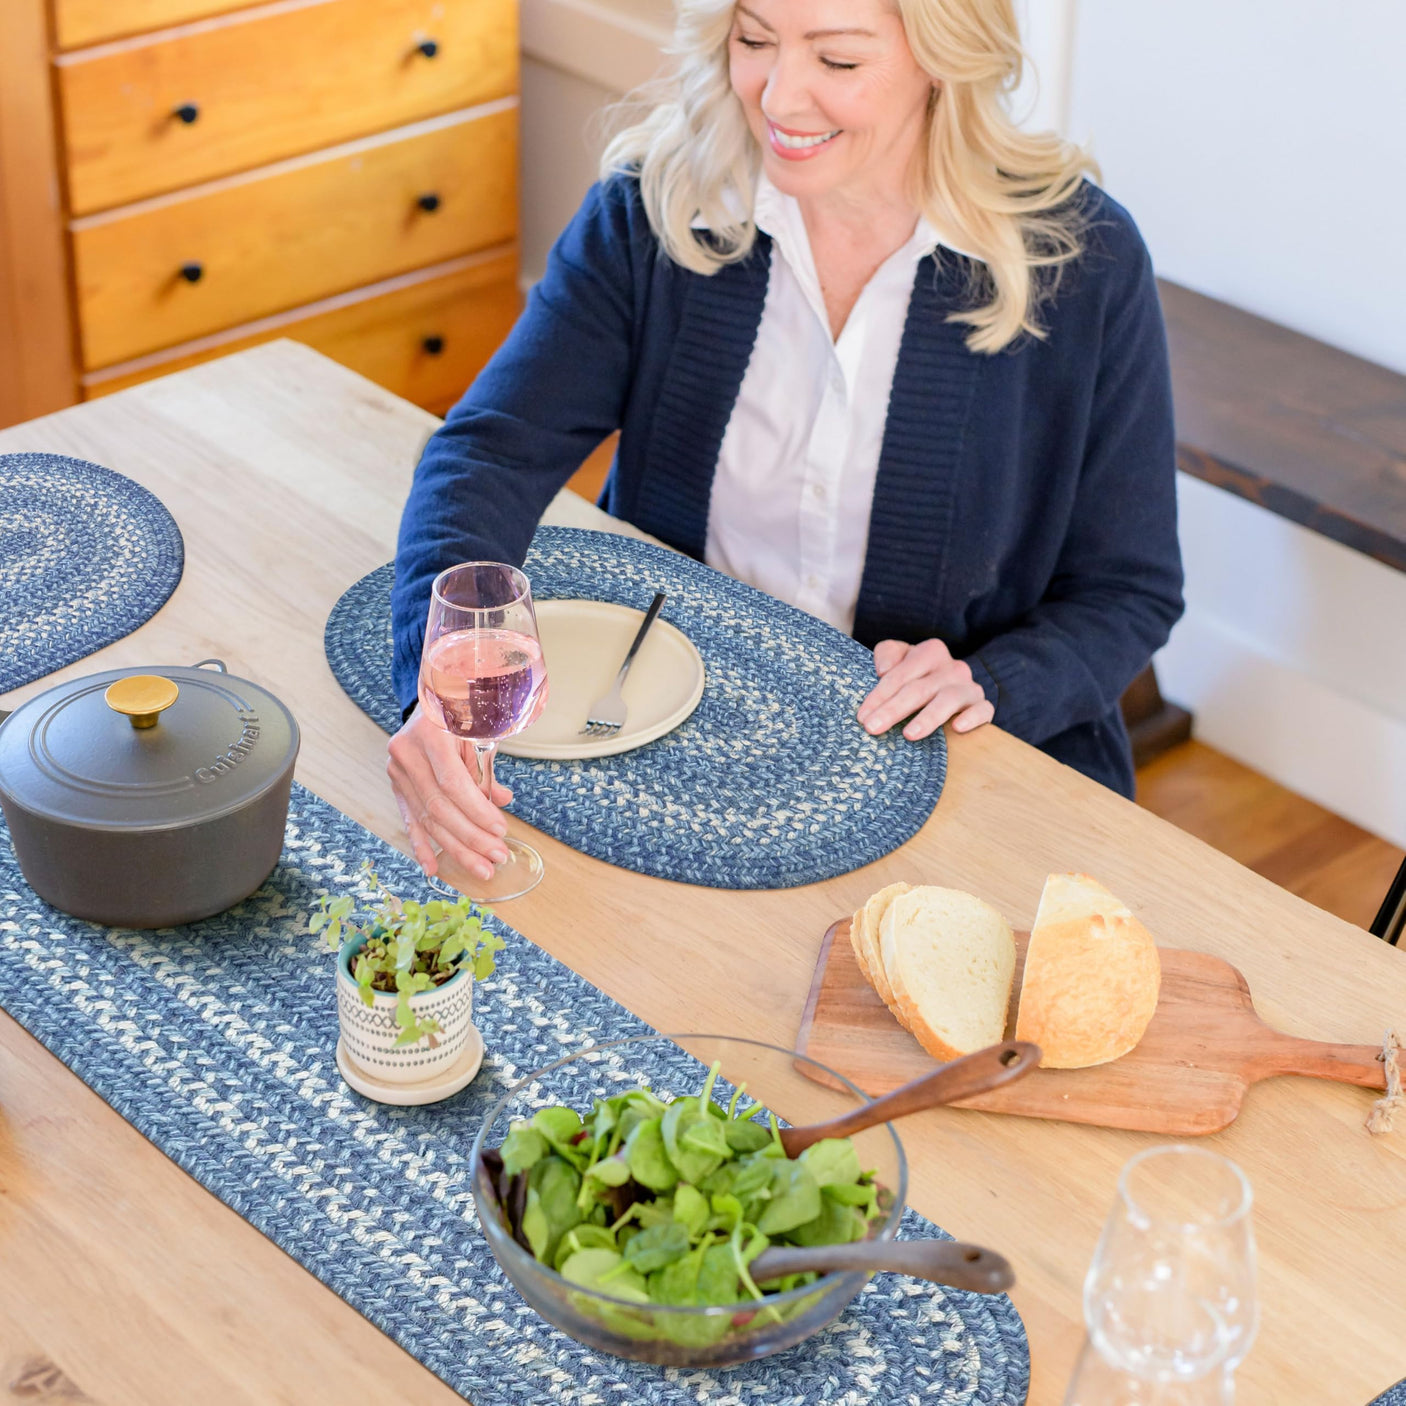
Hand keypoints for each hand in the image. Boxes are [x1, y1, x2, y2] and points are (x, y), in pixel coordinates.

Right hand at [386, 709, 515, 880]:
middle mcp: (406, 753)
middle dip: (471, 837)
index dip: (476, 810)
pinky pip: (410, 819)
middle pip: (439, 806)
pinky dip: (422, 845)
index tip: (500, 829)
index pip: (453, 783)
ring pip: (427, 819)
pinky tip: (432, 869)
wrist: (430, 698)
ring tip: (481, 868)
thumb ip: (485, 768)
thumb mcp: (477, 731)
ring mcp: (396, 771)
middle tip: (497, 856)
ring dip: (455, 848)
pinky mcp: (395, 785)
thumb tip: (502, 801)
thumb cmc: (460, 713)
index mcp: (429, 734)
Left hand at [856, 639, 994, 740]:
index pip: (900, 673)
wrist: (952, 688)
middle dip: (893, 709)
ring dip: (927, 718)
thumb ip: (888, 654)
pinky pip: (983, 710)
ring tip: (908, 735)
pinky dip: (971, 718)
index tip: (862, 716)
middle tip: (872, 728)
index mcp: (930, 652)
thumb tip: (883, 670)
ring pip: (949, 699)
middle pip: (919, 688)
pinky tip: (957, 728)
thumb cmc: (918, 676)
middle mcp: (952, 667)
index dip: (879, 695)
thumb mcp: (900, 659)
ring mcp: (968, 686)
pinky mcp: (981, 705)